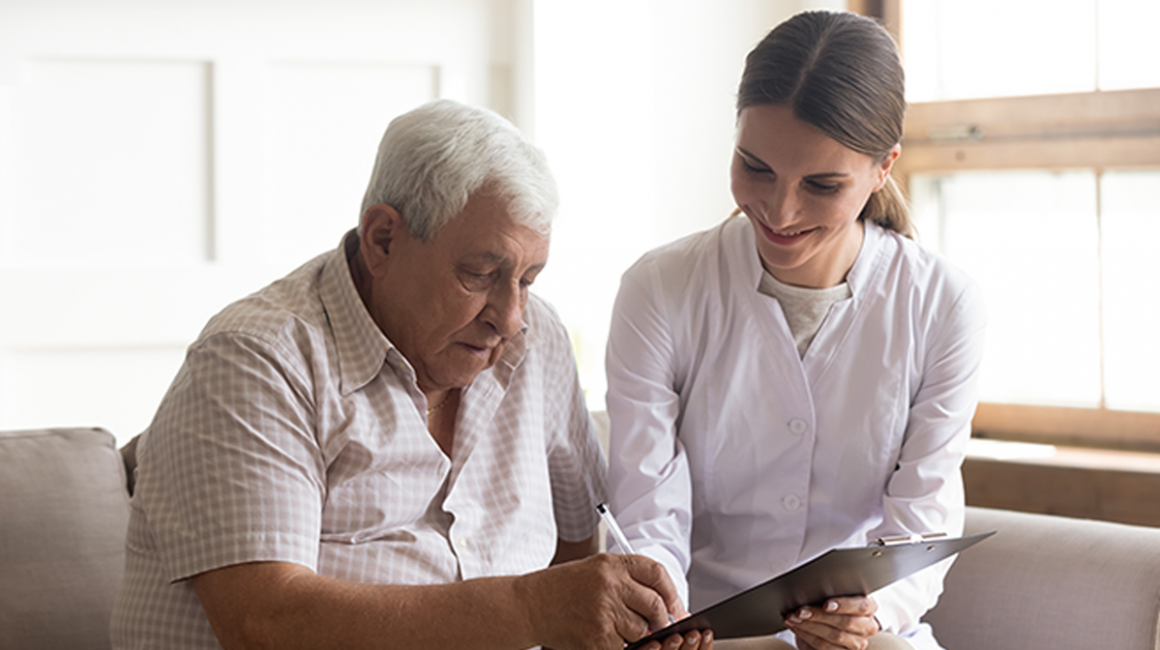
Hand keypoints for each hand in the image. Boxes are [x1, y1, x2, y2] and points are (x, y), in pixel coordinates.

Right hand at [517, 553, 711, 649]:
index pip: (657, 574)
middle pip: (654, 606)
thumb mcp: (595, 570)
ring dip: (634, 636)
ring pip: (641, 631)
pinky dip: (616, 646)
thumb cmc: (562, 588)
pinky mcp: (597, 637)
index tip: (673, 607)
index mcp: (612, 564)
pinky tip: (599, 637)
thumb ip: (627, 581)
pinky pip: (622, 647)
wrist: (529, 605)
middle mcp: (610, 584)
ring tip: (612, 628)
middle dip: (658, 620)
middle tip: (652, 626)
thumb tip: (663, 606)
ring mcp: (604, 611)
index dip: (670, 593)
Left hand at [783, 596, 878, 649]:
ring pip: (833, 636)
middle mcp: (867, 626)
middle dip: (819, 616)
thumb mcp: (834, 593)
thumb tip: (812, 588)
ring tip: (792, 618)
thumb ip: (830, 590)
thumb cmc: (831, 602)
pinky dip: (806, 635)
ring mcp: (858, 643)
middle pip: (845, 622)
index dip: (844, 605)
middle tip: (800, 610)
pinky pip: (824, 647)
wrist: (828, 623)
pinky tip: (795, 626)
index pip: (862, 606)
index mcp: (869, 607)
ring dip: (808, 626)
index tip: (826, 604)